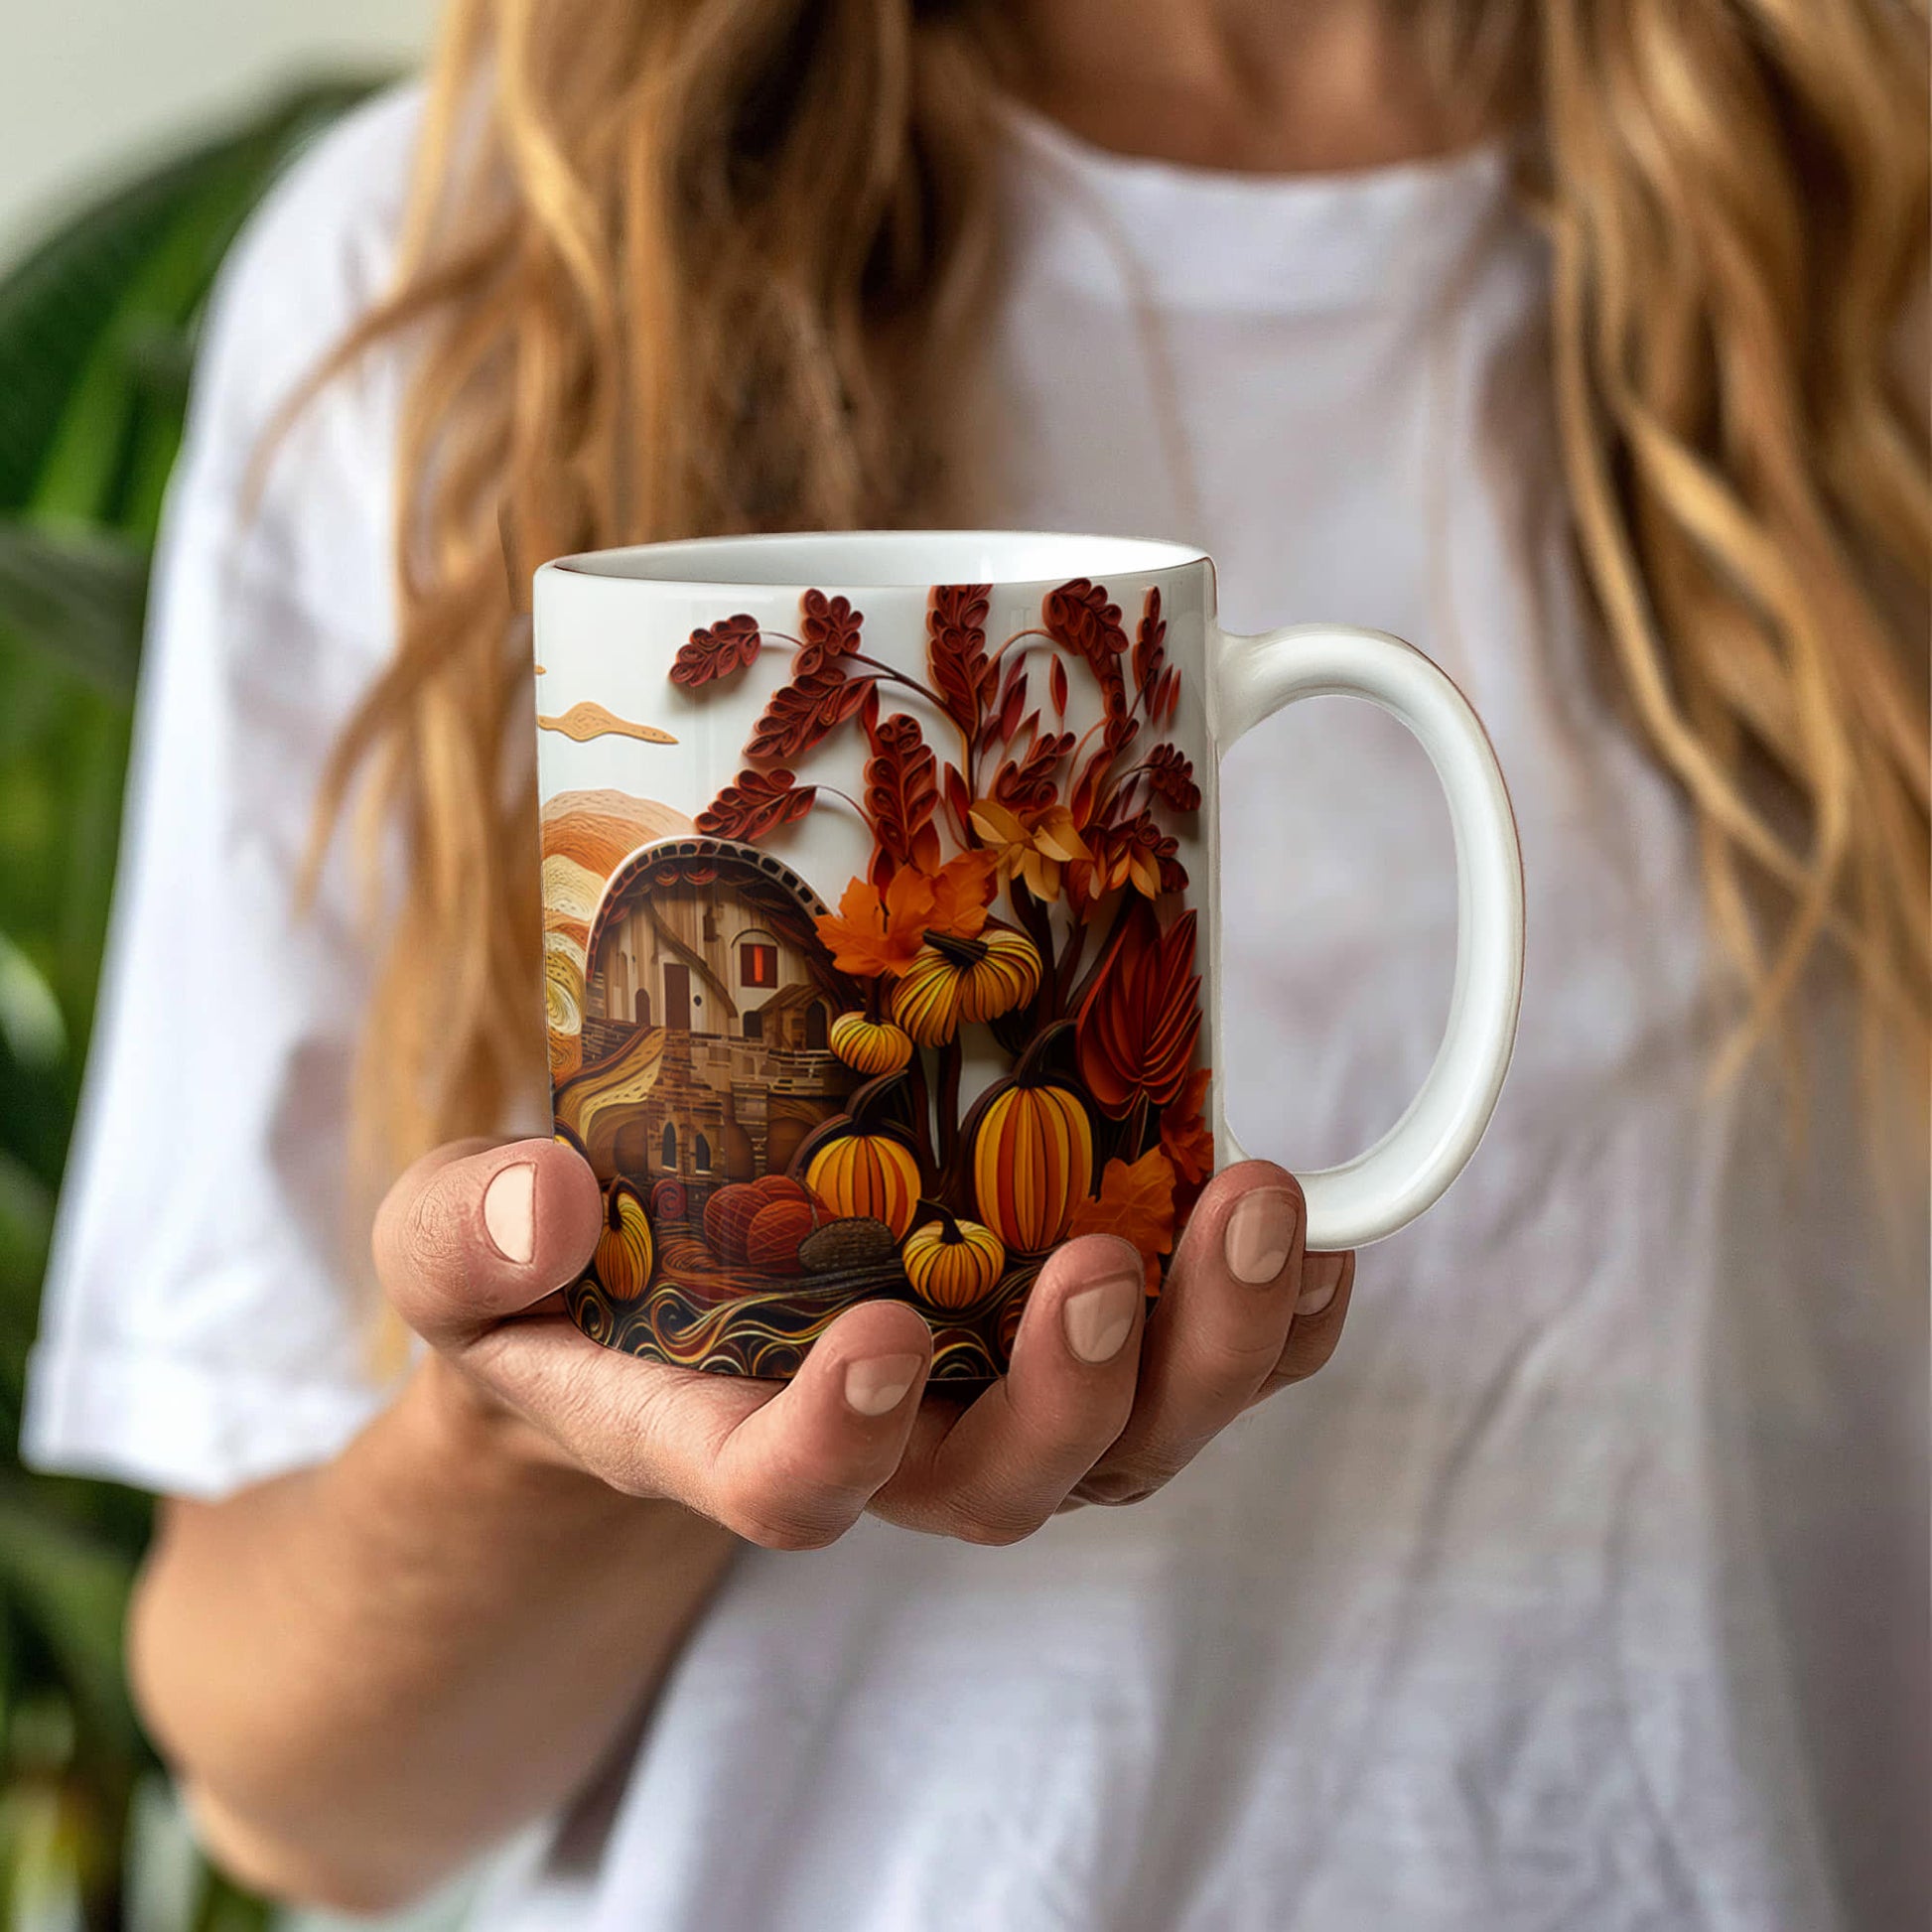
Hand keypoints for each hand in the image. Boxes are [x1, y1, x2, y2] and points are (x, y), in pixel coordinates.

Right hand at [375, 1139, 1353, 1548]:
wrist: (634, 1299)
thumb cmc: (546, 1284)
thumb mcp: (456, 1248)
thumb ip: (464, 1234)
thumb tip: (547, 1194)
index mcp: (714, 1433)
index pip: (783, 1494)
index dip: (839, 1447)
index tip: (882, 1337)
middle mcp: (877, 1445)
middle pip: (1008, 1486)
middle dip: (1077, 1393)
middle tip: (1106, 1259)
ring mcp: (982, 1402)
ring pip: (1127, 1441)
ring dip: (1209, 1345)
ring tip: (1263, 1212)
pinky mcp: (1055, 1341)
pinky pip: (1190, 1374)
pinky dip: (1273, 1330)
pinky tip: (1320, 1248)